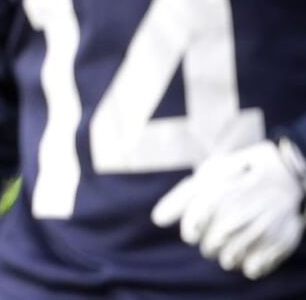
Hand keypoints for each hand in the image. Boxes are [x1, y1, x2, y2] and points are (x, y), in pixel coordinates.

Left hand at [152, 138, 305, 279]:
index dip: (192, 232)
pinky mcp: (279, 244)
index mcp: (216, 196)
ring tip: (235, 238)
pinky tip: (251, 247)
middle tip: (219, 230)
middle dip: (209, 243)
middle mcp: (237, 215)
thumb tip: (157, 220)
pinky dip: (248, 263)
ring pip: (229, 261)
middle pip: (209, 249)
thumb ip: (181, 198)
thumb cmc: (238, 175)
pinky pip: (252, 269)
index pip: (191, 231)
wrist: (284, 172)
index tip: (196, 228)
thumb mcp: (208, 176)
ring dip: (227, 254)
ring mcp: (260, 231)